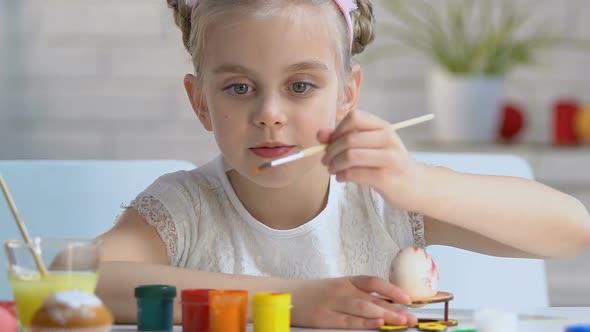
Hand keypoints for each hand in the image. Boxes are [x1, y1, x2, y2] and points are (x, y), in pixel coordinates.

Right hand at [290, 276, 417, 328]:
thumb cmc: (313, 294)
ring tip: (402, 322)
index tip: (408, 298)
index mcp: (345, 281)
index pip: (373, 282)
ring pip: (364, 308)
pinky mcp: (324, 318)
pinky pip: (348, 321)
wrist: (284, 295)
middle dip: (395, 308)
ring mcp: (332, 304)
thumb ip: (357, 295)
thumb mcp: (336, 289)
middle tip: (412, 317)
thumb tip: (385, 304)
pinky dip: (364, 323)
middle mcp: (341, 290)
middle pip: (373, 298)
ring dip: (386, 315)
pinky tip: (377, 325)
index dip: (392, 289)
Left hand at [318, 110, 422, 210]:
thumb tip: (320, 134)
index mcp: (384, 127)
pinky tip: (342, 178)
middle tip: (325, 161)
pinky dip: (342, 176)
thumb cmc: (390, 164)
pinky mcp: (385, 178)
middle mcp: (388, 139)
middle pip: (349, 139)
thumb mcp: (372, 146)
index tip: (330, 143)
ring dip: (334, 165)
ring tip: (333, 170)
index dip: (337, 130)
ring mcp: (389, 159)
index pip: (354, 117)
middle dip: (331, 151)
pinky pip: (354, 174)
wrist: (417, 186)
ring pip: (350, 156)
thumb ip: (346, 138)